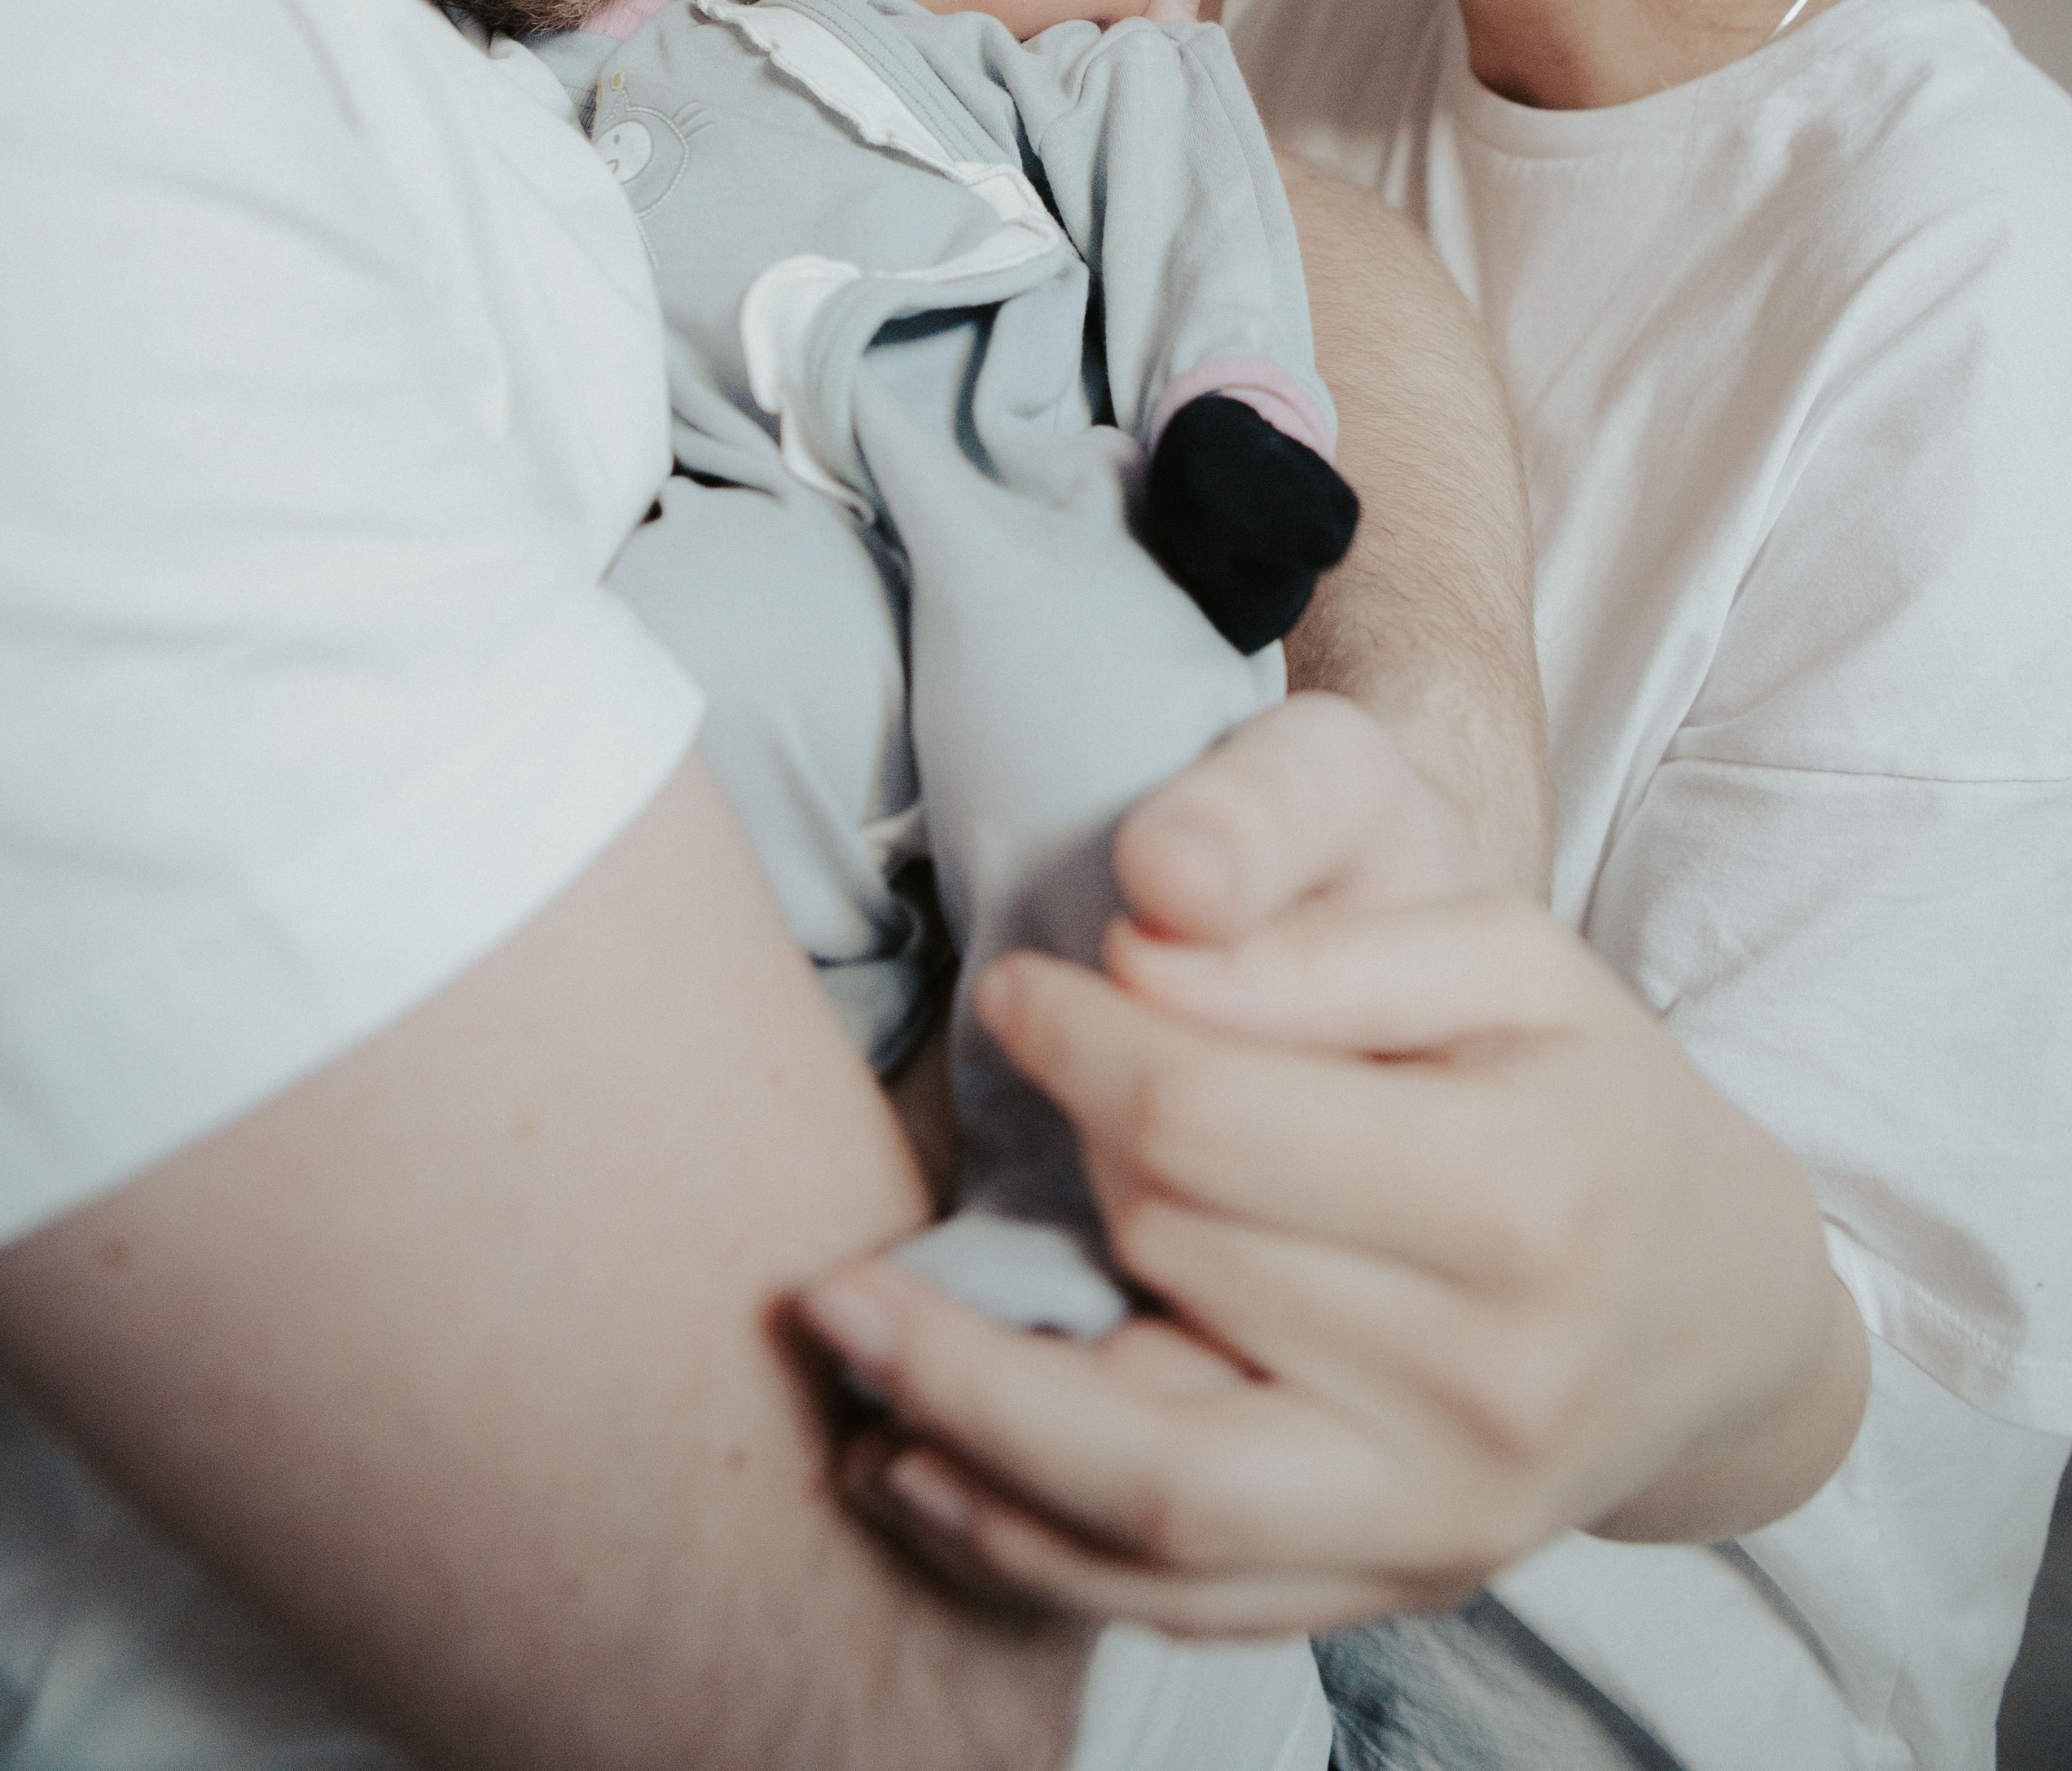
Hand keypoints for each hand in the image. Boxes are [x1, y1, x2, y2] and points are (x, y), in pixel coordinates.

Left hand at [799, 700, 1866, 1634]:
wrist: (1713, 1298)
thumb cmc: (1586, 1087)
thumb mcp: (1506, 955)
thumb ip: (1326, 943)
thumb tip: (1146, 942)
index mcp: (1528, 1192)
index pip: (1218, 1120)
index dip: (1085, 1041)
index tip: (1017, 989)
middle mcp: (1490, 1384)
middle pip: (1180, 1260)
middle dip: (1061, 1158)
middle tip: (994, 1080)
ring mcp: (1440, 1516)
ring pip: (1152, 1486)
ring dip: (963, 1407)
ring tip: (832, 1322)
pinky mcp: (1390, 1588)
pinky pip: (1177, 1601)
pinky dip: (1024, 1549)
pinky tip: (910, 1468)